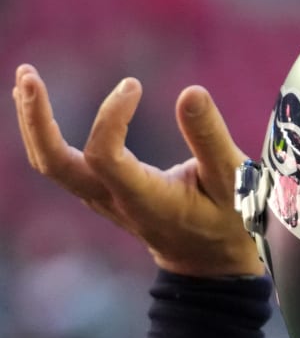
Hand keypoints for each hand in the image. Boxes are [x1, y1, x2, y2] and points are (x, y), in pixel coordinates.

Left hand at [12, 64, 262, 277]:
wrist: (211, 262)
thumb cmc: (228, 221)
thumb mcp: (233, 182)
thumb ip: (211, 139)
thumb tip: (191, 92)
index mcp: (146, 201)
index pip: (105, 156)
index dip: (110, 116)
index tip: (133, 86)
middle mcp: (115, 202)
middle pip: (55, 164)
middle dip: (37, 120)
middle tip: (29, 74)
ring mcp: (103, 200)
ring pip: (50, 163)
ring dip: (33, 122)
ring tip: (27, 77)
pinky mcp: (100, 193)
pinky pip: (60, 164)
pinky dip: (45, 132)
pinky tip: (38, 102)